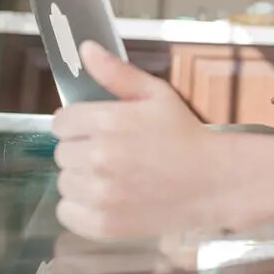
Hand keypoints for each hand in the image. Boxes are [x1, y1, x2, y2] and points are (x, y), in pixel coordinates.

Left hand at [52, 42, 230, 239]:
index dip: (78, 123)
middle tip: (113, 152)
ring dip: (82, 178)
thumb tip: (86, 49)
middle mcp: (99, 158)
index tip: (97, 129)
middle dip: (82, 149)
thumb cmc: (185, 136)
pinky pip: (67, 212)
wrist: (212, 181)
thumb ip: (116, 73)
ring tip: (114, 176)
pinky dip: (81, 207)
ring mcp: (100, 194)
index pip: (61, 122)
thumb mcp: (156, 94)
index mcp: (108, 122)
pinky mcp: (103, 224)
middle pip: (61, 152)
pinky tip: (107, 197)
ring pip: (64, 182)